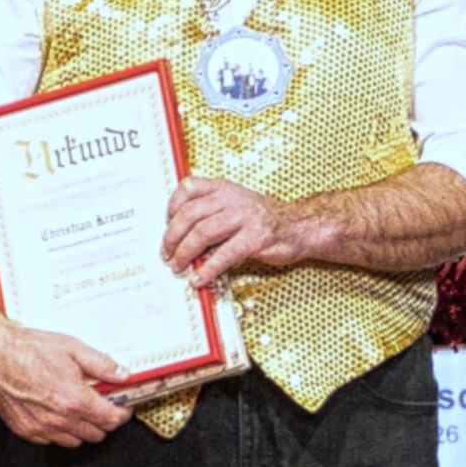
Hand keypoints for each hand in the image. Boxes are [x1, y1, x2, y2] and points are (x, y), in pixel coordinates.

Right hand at [0, 312, 131, 447]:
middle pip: (96, 435)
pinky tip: (56, 413)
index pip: (111, 420)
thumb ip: (102, 365)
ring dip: (82, 428)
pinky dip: (59, 431)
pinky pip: (51, 441)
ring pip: (75, 441)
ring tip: (77, 408)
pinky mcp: (25, 430)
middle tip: (100, 404)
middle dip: (103, 420)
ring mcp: (41, 427)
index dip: (122, 414)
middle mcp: (58, 418)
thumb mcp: (72, 348)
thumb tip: (121, 375)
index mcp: (74, 399)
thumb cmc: (27, 350)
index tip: (122, 408)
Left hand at [161, 177, 312, 286]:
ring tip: (178, 267)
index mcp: (224, 188)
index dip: (172, 207)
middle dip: (172, 237)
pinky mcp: (256, 238)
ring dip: (185, 253)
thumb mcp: (235, 206)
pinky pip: (224, 255)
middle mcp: (232, 198)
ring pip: (202, 233)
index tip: (167, 225)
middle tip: (167, 254)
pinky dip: (207, 269)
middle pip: (190, 214)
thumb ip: (210, 216)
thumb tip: (182, 240)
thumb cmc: (263, 220)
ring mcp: (245, 217)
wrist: (298, 226)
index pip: (188, 188)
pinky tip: (199, 278)